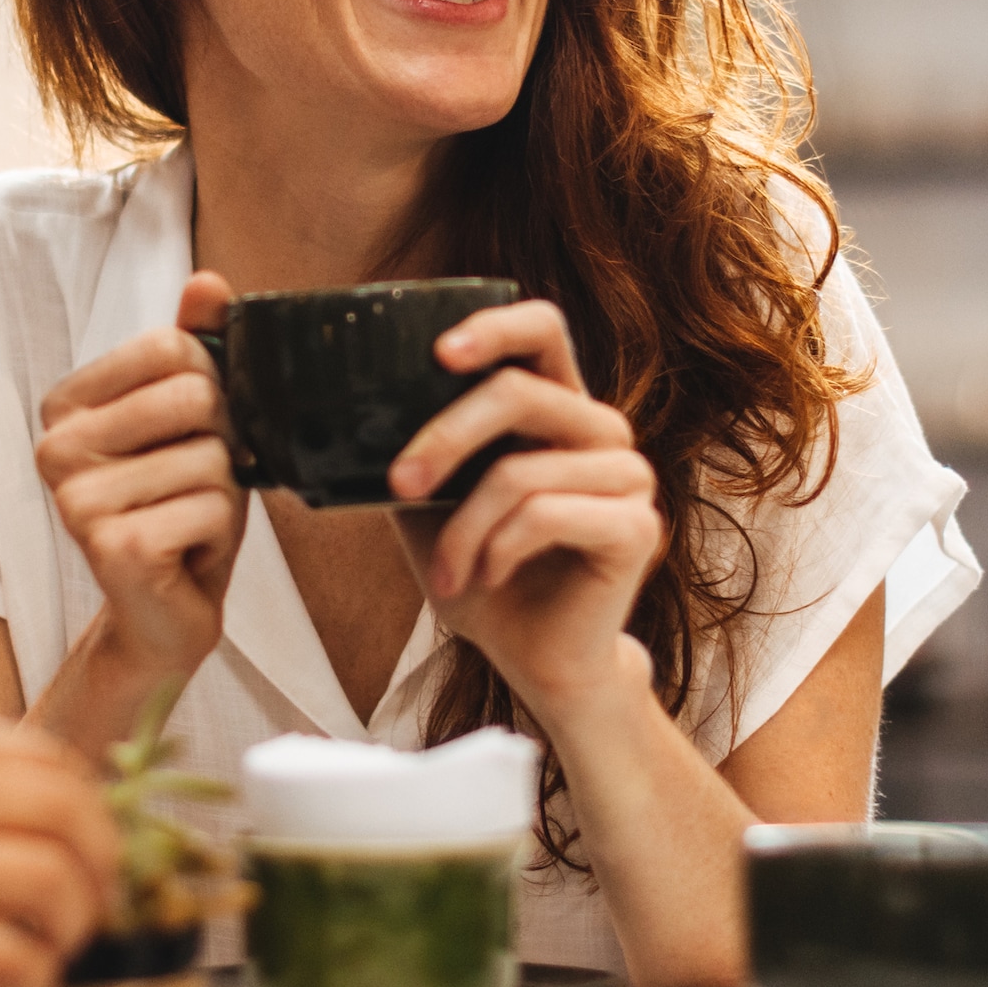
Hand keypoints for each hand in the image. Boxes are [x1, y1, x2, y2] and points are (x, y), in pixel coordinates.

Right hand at [0, 704, 119, 986]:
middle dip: (103, 868)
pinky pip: (7, 954)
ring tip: (54, 950)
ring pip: (50, 880)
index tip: (95, 851)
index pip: (50, 757)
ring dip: (73, 927)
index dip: (94, 812)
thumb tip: (58, 820)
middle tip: (95, 906)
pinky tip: (19, 983)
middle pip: (68, 812)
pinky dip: (33, 976)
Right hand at [33, 272, 244, 700]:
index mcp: (65, 406)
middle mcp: (55, 448)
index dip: (211, 386)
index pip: (169, 346)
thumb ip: (195, 348)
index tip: (190, 434)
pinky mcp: (111, 547)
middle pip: (196, 396)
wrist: (163, 614)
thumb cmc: (179, 509)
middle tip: (194, 485)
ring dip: (223, 497)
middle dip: (223, 445)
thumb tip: (207, 283)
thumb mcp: (193, 422)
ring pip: (213, 459)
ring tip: (188, 524)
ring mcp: (76, 500)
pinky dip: (220, 535)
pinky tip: (186, 554)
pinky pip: (212, 508)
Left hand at [386, 298, 666, 725]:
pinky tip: (489, 577)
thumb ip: (415, 452)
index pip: (543, 329)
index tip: (438, 353)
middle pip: (519, 393)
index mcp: (558, 409)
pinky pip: (546, 515)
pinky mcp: (637, 528)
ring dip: (464, 530)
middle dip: (445, 439)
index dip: (494, 326)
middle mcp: (602, 431)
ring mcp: (629, 477)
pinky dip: (499, 551)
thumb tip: (350, 413)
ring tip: (447, 574)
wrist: (535, 661)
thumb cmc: (483, 577)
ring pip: (521, 471)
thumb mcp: (432, 506)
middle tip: (399, 484)